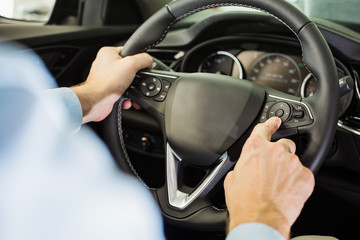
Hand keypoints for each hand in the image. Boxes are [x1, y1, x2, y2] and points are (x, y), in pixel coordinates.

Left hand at [70, 47, 151, 122]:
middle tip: (136, 82)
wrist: (96, 102)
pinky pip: (122, 92)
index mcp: (108, 53)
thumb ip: (143, 59)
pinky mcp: (107, 90)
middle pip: (129, 68)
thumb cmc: (106, 83)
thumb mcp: (131, 65)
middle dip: (135, 79)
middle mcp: (105, 64)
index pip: (128, 51)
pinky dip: (127, 97)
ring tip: (131, 93)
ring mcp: (106, 78)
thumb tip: (149, 61)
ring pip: (126, 82)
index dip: (137, 59)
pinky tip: (126, 100)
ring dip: (132, 90)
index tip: (142, 67)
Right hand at [224, 117, 314, 238]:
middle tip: (275, 170)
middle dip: (280, 154)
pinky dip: (297, 182)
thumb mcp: (233, 178)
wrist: (260, 218)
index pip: (264, 128)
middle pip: (284, 144)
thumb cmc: (244, 201)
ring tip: (280, 186)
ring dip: (288, 170)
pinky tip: (288, 192)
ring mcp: (292, 162)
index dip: (271, 123)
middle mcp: (275, 151)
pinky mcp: (305, 176)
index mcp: (255, 148)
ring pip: (294, 160)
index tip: (276, 121)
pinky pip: (303, 175)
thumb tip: (247, 167)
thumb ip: (244, 165)